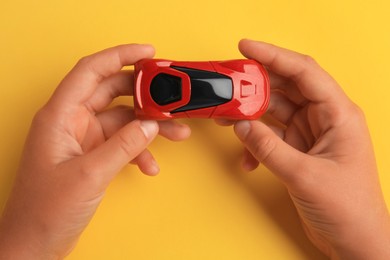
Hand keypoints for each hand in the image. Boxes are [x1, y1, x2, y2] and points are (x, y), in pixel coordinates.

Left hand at [0, 44, 190, 258]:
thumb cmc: (45, 211)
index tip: (147, 53)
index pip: (91, 71)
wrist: (35, 244)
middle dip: (144, 95)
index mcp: (60, 116)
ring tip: (175, 134)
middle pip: (112, 93)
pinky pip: (122, 143)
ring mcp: (83, 139)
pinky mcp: (92, 156)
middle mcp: (71, 122)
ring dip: (149, 127)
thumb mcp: (89, 175)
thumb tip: (150, 125)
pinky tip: (150, 166)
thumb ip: (123, 146)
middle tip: (170, 97)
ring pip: (122, 120)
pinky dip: (139, 151)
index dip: (120, 56)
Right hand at [231, 39, 389, 258]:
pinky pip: (270, 136)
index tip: (246, 48)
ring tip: (226, 117)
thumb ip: (268, 148)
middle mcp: (324, 119)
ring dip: (250, 114)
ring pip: (274, 111)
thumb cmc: (348, 209)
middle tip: (229, 84)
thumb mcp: (304, 175)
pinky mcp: (298, 150)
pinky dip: (255, 143)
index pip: (304, 72)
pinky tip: (247, 158)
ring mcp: (309, 134)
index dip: (274, 55)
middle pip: (286, 87)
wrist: (354, 241)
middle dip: (256, 85)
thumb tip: (241, 125)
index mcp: (338, 114)